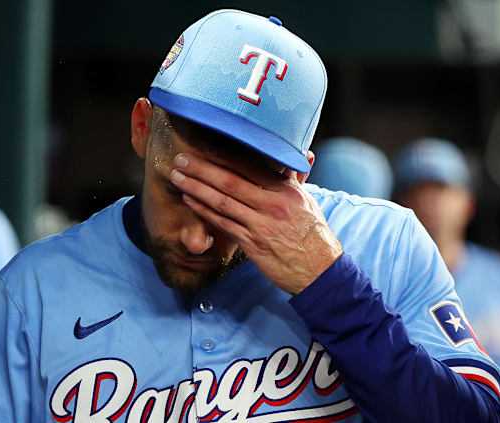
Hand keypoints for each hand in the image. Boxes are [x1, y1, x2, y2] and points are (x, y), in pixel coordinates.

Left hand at [170, 152, 342, 293]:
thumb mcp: (307, 201)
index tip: (204, 145)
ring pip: (222, 202)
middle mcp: (273, 205)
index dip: (224, 155)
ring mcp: (261, 225)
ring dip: (196, 188)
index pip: (251, 166)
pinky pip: (223, 224)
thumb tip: (304, 154)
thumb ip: (296, 178)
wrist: (321, 271)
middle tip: (181, 159)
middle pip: (230, 181)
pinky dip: (204, 211)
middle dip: (202, 169)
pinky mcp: (252, 244)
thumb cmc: (313, 235)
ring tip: (177, 177)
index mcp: (287, 190)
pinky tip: (190, 200)